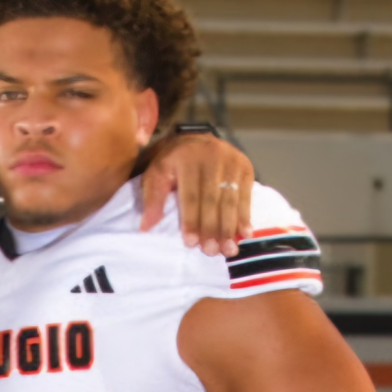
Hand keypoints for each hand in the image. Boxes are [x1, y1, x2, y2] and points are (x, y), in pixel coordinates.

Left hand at [140, 133, 253, 257]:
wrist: (196, 140)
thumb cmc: (172, 163)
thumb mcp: (156, 174)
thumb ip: (152, 200)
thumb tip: (145, 228)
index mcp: (186, 159)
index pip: (190, 196)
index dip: (191, 221)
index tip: (191, 243)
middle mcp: (212, 157)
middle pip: (212, 200)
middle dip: (212, 228)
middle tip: (211, 251)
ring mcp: (232, 161)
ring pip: (230, 199)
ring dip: (230, 227)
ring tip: (228, 249)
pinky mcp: (246, 167)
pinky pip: (246, 195)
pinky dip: (245, 216)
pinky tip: (245, 233)